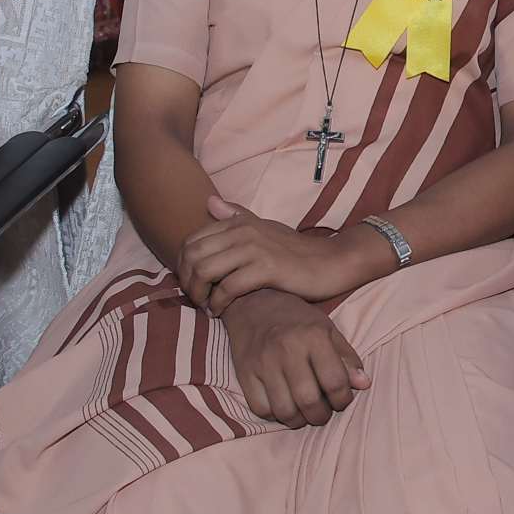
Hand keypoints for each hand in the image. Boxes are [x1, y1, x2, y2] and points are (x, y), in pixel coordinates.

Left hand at [177, 195, 377, 308]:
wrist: (331, 262)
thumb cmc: (295, 250)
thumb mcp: (264, 227)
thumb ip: (237, 215)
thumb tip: (210, 201)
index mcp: (238, 222)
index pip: (191, 240)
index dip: (183, 266)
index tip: (191, 284)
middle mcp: (243, 231)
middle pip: (193, 256)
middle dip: (187, 282)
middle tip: (196, 299)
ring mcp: (255, 248)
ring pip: (205, 271)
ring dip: (199, 295)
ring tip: (206, 307)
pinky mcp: (267, 269)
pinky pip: (228, 287)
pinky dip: (218, 303)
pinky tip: (220, 311)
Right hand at [220, 288, 371, 427]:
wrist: (253, 302)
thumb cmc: (296, 319)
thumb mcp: (327, 329)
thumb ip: (347, 358)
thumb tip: (363, 385)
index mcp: (314, 336)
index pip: (335, 382)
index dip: (343, 399)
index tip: (341, 400)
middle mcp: (288, 349)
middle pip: (309, 400)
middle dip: (321, 416)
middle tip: (323, 413)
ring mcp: (263, 362)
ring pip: (284, 410)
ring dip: (298, 420)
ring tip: (304, 413)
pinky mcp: (244, 373)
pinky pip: (261, 409)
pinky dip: (275, 415)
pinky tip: (283, 405)